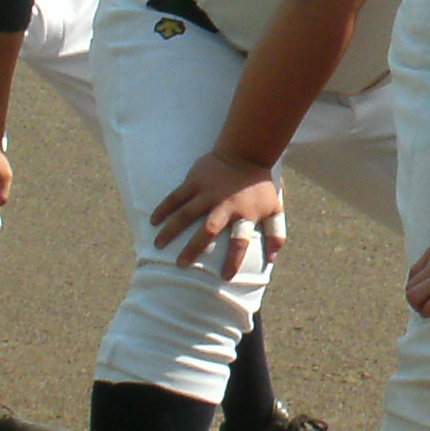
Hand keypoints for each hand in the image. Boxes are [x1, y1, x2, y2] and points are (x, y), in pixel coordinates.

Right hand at [148, 151, 287, 275]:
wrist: (246, 153)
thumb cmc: (259, 187)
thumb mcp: (274, 208)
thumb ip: (275, 233)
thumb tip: (273, 258)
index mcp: (244, 214)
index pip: (240, 241)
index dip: (233, 260)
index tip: (225, 277)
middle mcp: (224, 205)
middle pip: (209, 230)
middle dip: (194, 248)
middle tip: (181, 265)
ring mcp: (207, 192)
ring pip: (186, 214)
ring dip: (171, 230)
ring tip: (158, 245)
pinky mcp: (194, 181)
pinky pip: (176, 196)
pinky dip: (164, 208)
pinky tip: (153, 220)